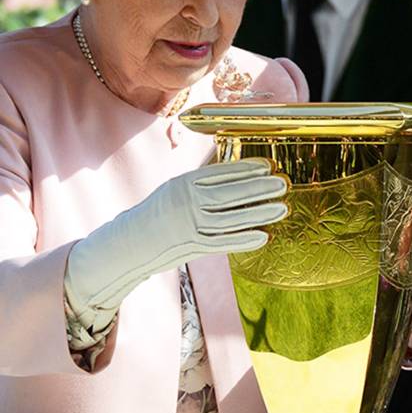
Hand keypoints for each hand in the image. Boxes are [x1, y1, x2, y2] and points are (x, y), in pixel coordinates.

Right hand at [65, 159, 288, 330]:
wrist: (128, 243)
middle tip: (282, 184)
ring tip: (281, 207)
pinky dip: (244, 239)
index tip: (268, 166)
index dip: (246, 169)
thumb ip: (202, 183)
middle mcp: (186, 203)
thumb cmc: (157, 212)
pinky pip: (223, 242)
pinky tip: (264, 236)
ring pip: (231, 218)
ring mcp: (189, 225)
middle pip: (230, 194)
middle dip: (259, 189)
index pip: (220, 173)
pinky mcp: (191, 247)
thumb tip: (237, 173)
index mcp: (182, 183)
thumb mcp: (174, 189)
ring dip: (259, 214)